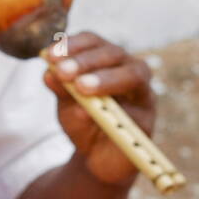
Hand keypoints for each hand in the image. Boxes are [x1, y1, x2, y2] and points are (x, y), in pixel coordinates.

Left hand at [43, 32, 155, 186]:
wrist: (98, 158)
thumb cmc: (84, 123)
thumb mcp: (66, 105)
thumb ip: (60, 89)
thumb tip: (49, 73)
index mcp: (105, 59)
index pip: (92, 41)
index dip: (72, 45)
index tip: (49, 56)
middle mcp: (128, 68)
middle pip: (113, 53)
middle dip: (86, 61)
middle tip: (63, 72)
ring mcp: (143, 91)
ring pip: (134, 73)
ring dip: (106, 78)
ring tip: (81, 88)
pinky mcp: (148, 116)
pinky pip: (139, 106)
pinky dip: (117, 109)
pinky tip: (93, 112)